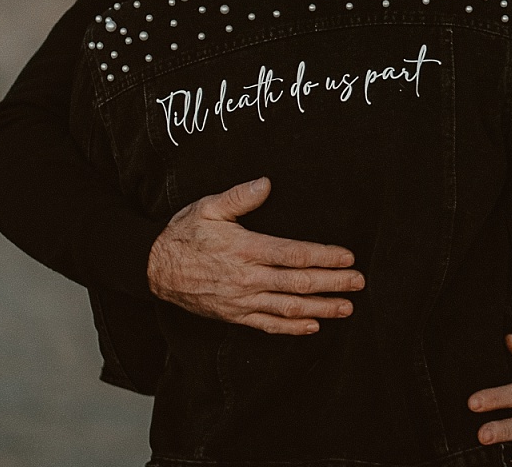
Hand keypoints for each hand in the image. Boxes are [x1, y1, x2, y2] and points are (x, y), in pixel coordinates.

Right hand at [146, 176, 363, 334]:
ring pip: (288, 308)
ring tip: (346, 308)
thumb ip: (239, 197)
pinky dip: (292, 328)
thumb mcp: (208, 207)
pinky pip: (267, 325)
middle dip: (333, 283)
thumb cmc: (183, 234)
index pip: (294, 255)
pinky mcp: (234, 316)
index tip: (347, 257)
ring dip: (321, 309)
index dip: (323, 257)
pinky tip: (312, 327)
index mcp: (245, 249)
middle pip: (298, 284)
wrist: (153, 268)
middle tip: (358, 282)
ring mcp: (241, 301)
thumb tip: (265, 183)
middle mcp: (247, 279)